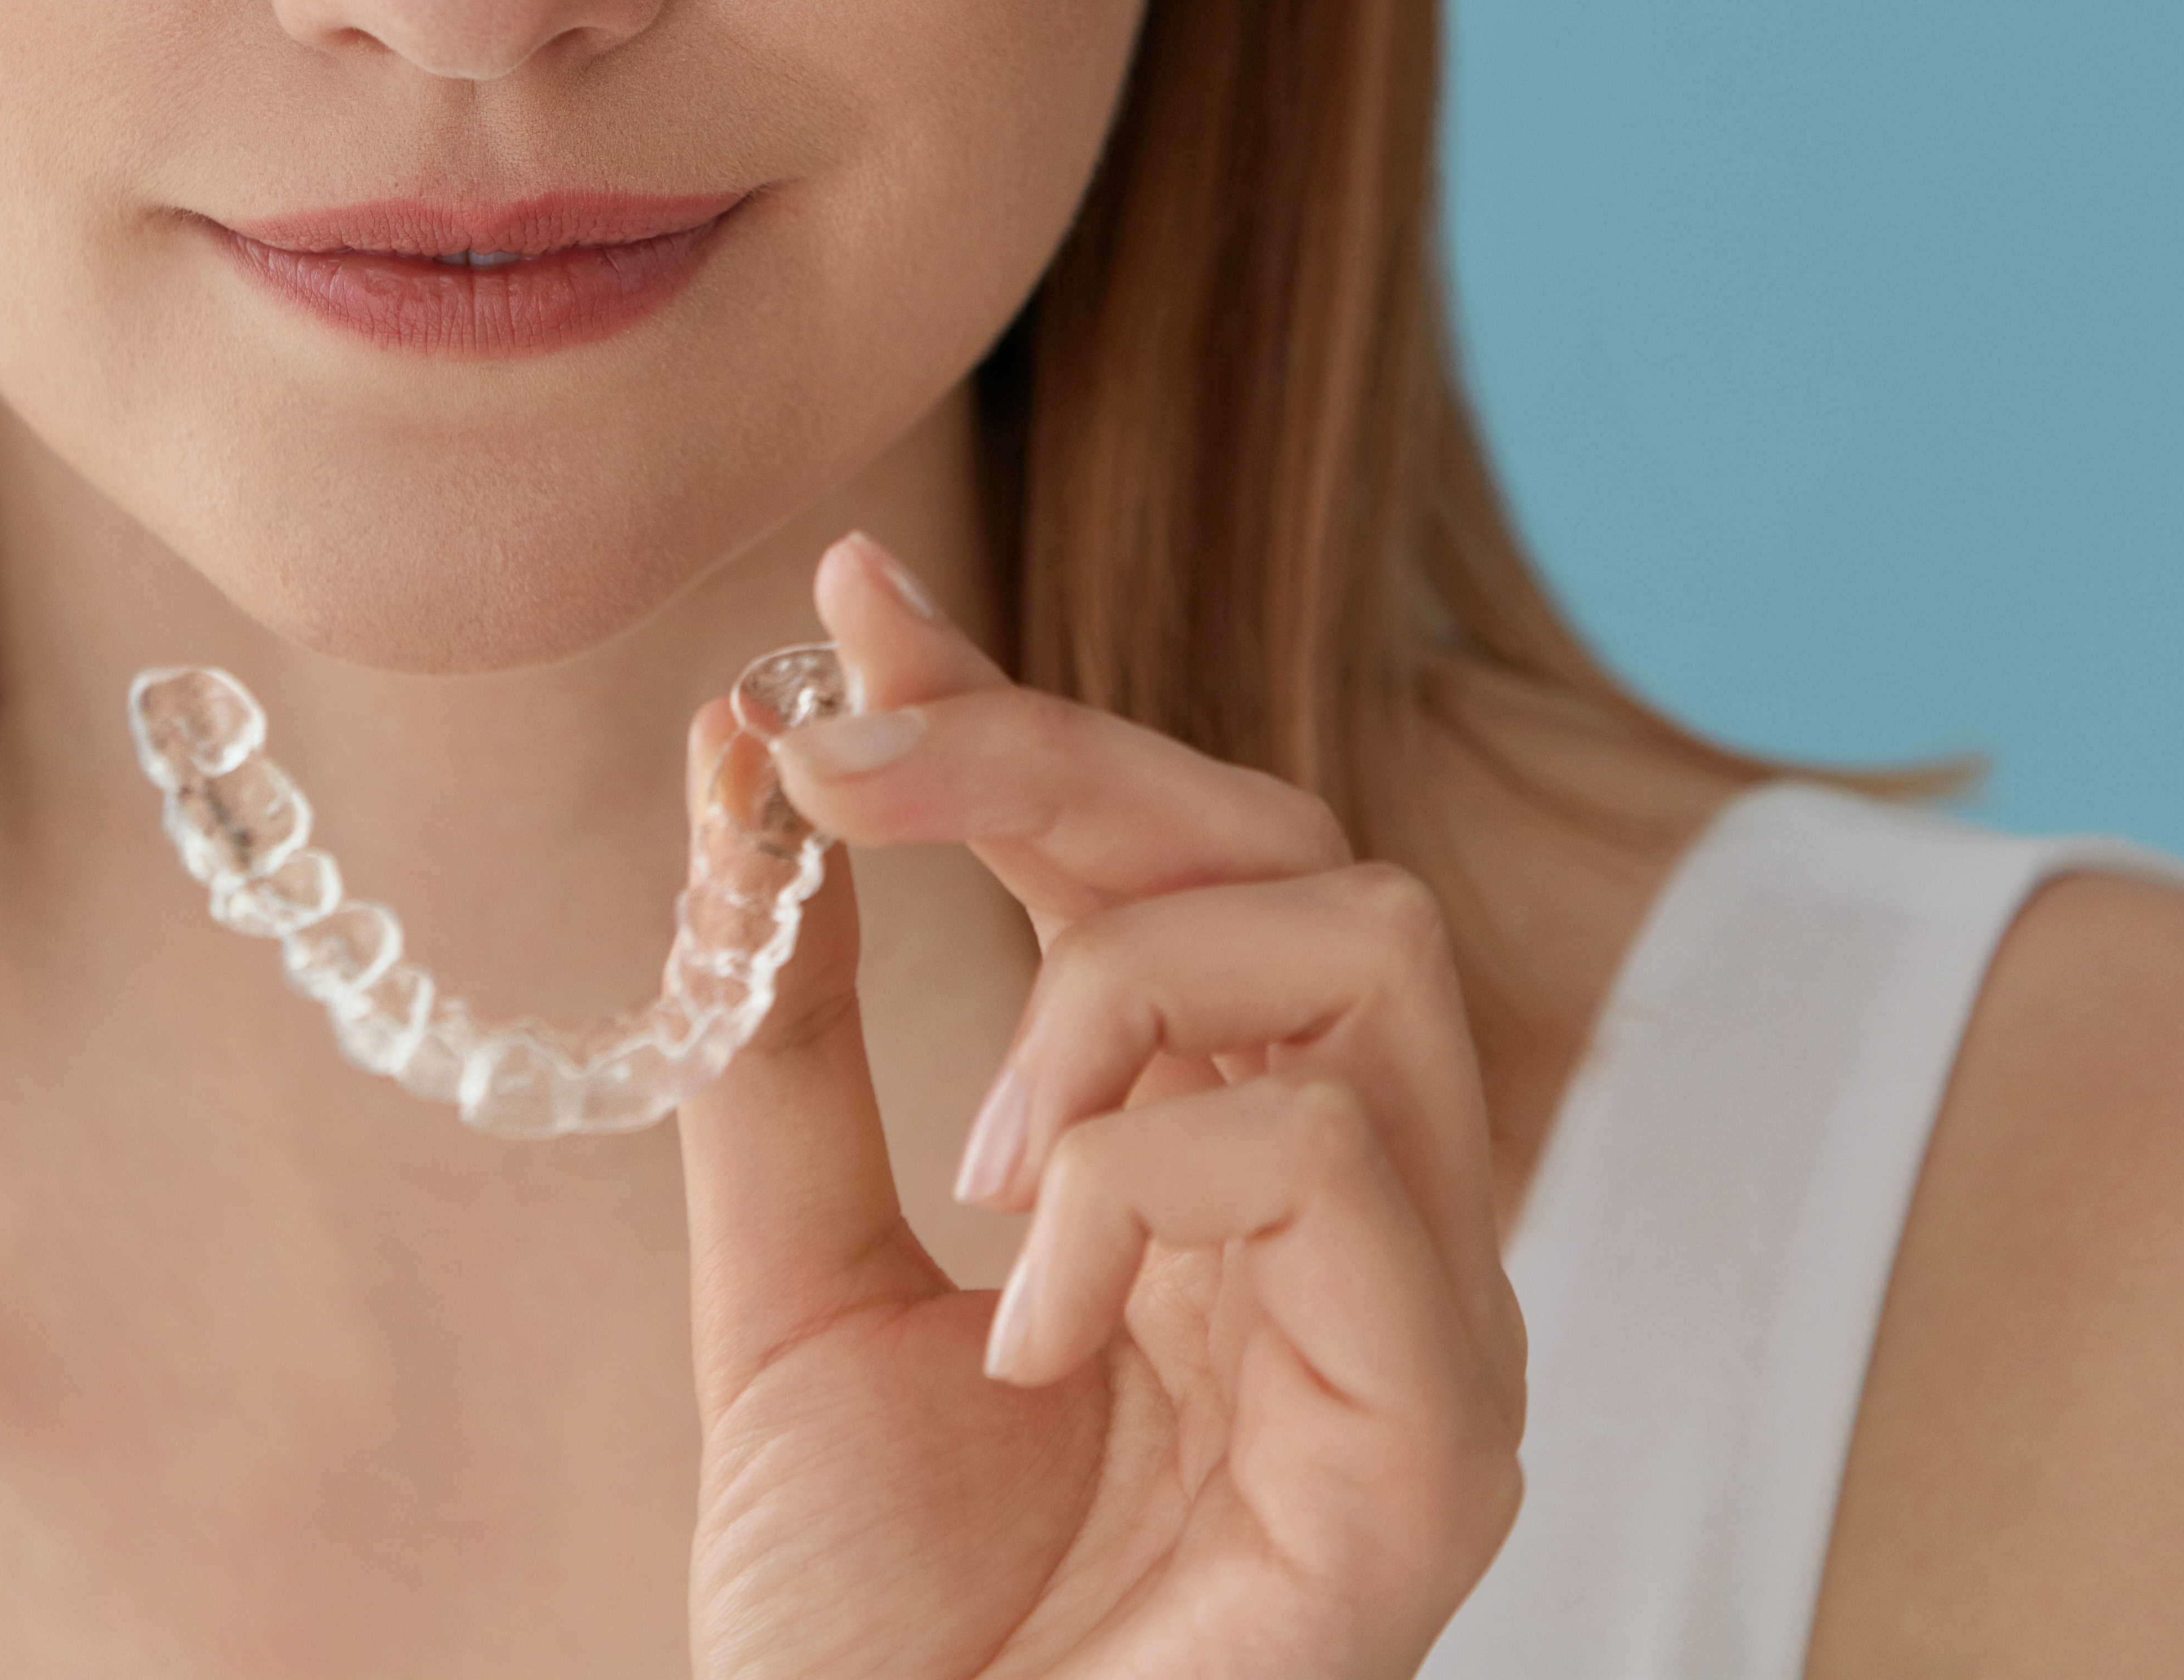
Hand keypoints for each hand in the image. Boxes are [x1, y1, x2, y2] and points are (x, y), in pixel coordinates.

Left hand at [679, 534, 1524, 1679]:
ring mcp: (1429, 1333)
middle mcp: (1360, 1225)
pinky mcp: (1444, 1447)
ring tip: (982, 1155)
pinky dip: (1158, 1182)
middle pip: (1295, 845)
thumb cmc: (869, 1629)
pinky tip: (1044, 1311)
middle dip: (1058, 756)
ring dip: (1126, 984)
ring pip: (1369, 946)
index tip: (847, 605)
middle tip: (844, 764)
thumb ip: (780, 1033)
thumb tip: (739, 749)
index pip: (1173, 858)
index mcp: (1223, 1177)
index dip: (1021, 705)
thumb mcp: (782, 1278)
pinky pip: (1351, 1168)